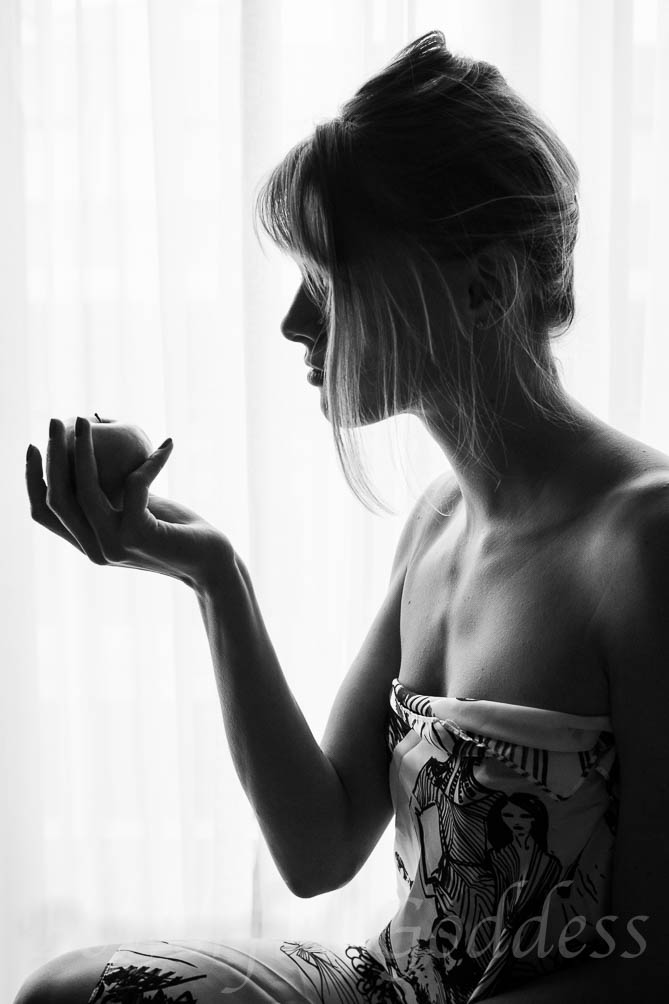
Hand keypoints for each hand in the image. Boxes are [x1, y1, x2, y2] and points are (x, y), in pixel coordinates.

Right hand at [26, 416, 232, 588]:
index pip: (44, 514)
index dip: (32, 479)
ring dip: (82, 448)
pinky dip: (151, 461)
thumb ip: (111, 494)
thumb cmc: (176, 531)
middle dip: (51, 456)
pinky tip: (168, 445)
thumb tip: (88, 452)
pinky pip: (135, 484)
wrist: (211, 564)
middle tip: (55, 421)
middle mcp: (95, 549)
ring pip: (85, 490)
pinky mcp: (138, 535)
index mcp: (88, 544)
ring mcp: (114, 545)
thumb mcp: (137, 509)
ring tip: (84, 419)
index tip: (33, 445)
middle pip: (57, 499)